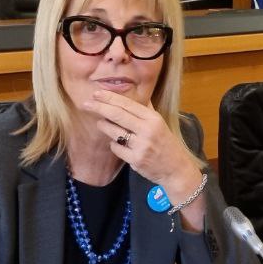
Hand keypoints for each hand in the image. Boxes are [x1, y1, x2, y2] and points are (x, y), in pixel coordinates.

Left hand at [84, 90, 205, 225]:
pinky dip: (114, 144)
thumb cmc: (167, 145)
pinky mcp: (135, 160)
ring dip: (104, 126)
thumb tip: (140, 96)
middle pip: (117, 115)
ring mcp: (141, 146)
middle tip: (86, 103)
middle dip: (99, 107)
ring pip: (114, 131)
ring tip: (101, 124)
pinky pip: (116, 148)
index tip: (96, 94)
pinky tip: (118, 143)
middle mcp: (147, 130)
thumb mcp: (161, 124)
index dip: (110, 98)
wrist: (176, 169)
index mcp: (153, 119)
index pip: (127, 104)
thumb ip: (148, 110)